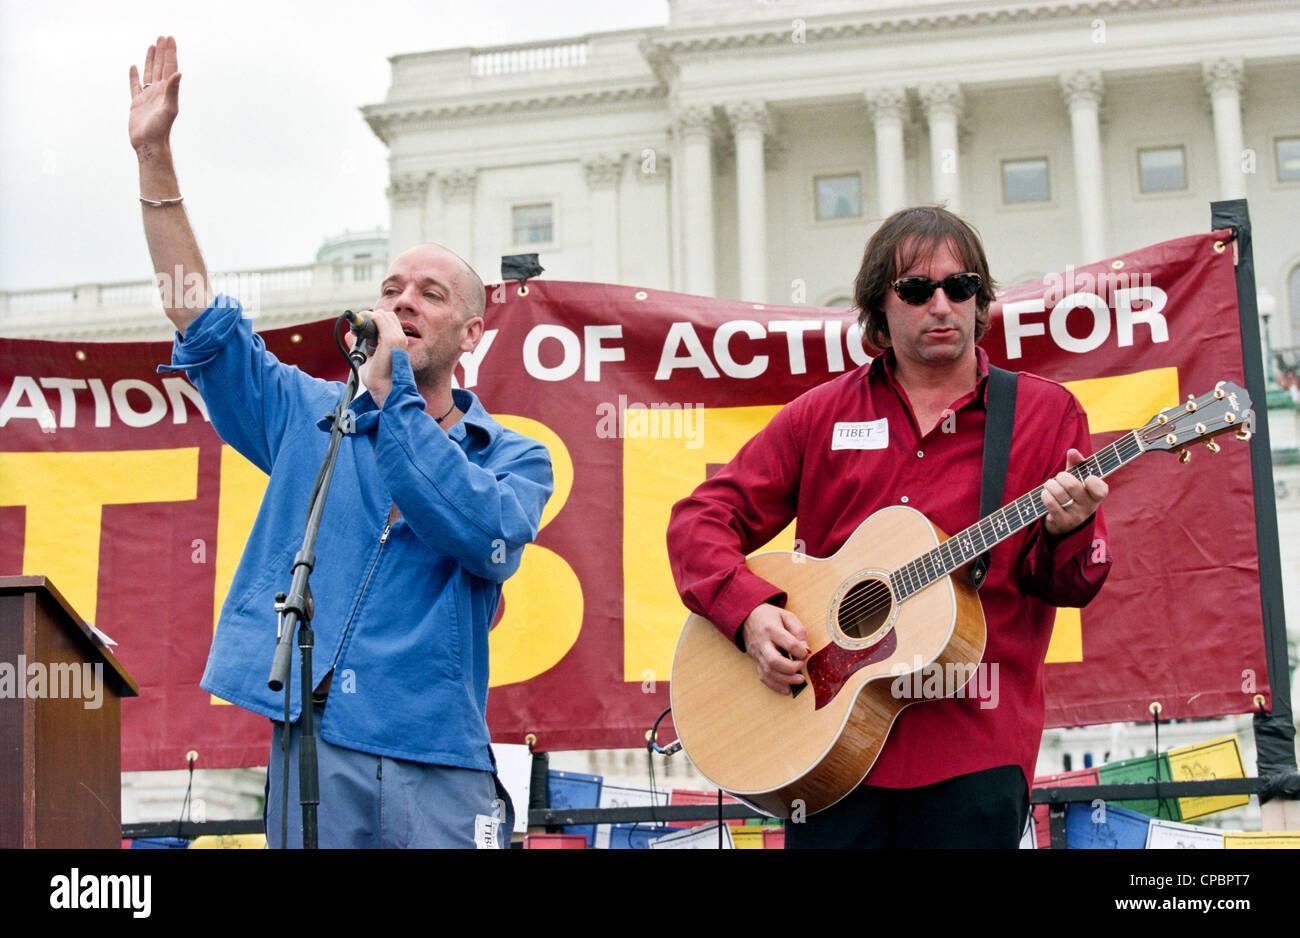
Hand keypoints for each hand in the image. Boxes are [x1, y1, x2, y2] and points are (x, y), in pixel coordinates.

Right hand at [129, 36, 181, 152]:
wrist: (149, 145)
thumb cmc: (160, 130)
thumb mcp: (169, 109)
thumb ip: (173, 91)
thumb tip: (178, 73)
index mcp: (167, 91)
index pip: (170, 67)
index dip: (170, 52)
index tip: (170, 38)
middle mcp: (159, 92)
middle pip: (160, 67)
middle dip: (162, 52)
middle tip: (162, 37)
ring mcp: (148, 97)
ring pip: (149, 73)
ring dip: (150, 60)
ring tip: (152, 46)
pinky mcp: (137, 103)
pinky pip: (135, 86)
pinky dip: (134, 76)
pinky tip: (134, 67)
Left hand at [345, 308, 406, 406]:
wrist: (384, 390)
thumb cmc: (378, 378)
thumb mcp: (367, 358)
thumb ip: (360, 345)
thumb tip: (349, 334)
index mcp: (397, 343)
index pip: (388, 322)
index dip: (374, 321)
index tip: (360, 328)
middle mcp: (400, 338)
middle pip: (386, 315)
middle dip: (371, 317)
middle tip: (357, 327)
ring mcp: (397, 338)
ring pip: (382, 315)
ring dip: (368, 317)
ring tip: (357, 328)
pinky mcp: (390, 340)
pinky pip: (379, 319)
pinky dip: (368, 318)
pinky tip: (359, 324)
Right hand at [741, 603, 808, 693]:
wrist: (746, 617)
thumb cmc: (769, 616)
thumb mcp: (787, 616)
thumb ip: (799, 631)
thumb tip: (805, 650)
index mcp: (771, 629)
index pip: (787, 643)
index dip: (800, 650)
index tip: (805, 652)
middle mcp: (762, 643)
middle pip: (774, 660)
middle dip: (790, 668)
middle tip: (801, 666)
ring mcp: (757, 654)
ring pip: (768, 672)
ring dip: (786, 679)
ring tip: (799, 680)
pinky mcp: (755, 661)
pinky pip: (763, 677)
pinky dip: (775, 686)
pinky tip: (786, 689)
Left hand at [1041, 448, 1107, 536]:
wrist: (1065, 521)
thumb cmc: (1073, 493)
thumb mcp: (1078, 479)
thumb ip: (1077, 464)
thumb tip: (1072, 451)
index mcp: (1097, 495)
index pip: (1100, 490)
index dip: (1094, 482)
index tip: (1087, 478)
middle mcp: (1089, 507)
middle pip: (1072, 486)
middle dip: (1062, 477)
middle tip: (1060, 477)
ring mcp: (1076, 516)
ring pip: (1059, 493)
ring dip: (1050, 484)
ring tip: (1050, 484)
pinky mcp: (1062, 522)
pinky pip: (1050, 503)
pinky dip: (1045, 494)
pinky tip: (1046, 493)